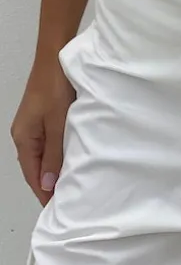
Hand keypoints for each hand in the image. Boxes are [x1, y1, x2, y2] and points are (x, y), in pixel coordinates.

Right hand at [11, 58, 74, 205]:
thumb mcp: (57, 123)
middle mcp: (24, 133)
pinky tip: (71, 155)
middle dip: (50, 183)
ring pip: (43, 153)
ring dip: (55, 167)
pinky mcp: (43, 115)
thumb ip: (54, 154)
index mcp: (24, 138)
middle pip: (36, 166)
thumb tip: (48, 185)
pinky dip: (58, 151)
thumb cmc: (55, 86)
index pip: (32, 175)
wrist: (56, 56)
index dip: (44, 193)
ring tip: (72, 181)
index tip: (57, 208)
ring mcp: (33, 124)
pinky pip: (48, 141)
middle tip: (69, 198)